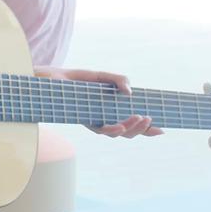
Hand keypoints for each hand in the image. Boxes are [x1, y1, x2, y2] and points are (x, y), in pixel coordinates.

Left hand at [38, 67, 161, 137]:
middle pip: (127, 133)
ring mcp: (92, 122)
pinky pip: (99, 130)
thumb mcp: (100, 76)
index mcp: (109, 111)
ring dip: (130, 129)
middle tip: (149, 118)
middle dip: (141, 129)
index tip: (163, 130)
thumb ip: (118, 80)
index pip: (131, 123)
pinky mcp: (82, 121)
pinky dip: (111, 129)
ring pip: (115, 134)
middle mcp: (102, 119)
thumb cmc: (73, 79)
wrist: (47, 79)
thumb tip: (130, 93)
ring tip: (139, 118)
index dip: (147, 129)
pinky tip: (118, 126)